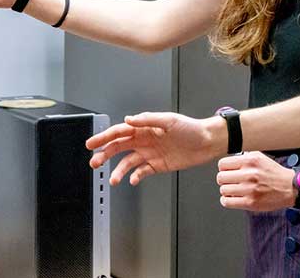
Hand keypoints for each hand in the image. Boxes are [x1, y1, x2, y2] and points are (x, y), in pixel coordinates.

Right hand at [87, 112, 221, 185]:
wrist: (208, 142)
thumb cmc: (191, 128)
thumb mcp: (169, 120)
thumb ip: (148, 120)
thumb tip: (129, 120)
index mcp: (145, 127)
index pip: (119, 132)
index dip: (104, 137)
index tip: (91, 144)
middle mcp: (145, 140)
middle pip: (119, 148)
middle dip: (104, 155)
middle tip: (94, 163)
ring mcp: (150, 153)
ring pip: (128, 162)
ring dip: (119, 171)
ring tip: (113, 179)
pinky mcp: (158, 165)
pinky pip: (142, 171)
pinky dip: (135, 176)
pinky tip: (132, 180)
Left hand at [216, 152, 297, 211]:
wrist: (290, 188)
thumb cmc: (275, 173)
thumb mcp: (261, 158)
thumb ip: (244, 157)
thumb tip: (229, 160)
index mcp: (251, 161)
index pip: (223, 164)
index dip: (224, 168)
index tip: (227, 171)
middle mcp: (250, 174)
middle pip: (220, 178)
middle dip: (224, 180)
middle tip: (230, 181)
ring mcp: (250, 189)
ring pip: (223, 190)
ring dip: (227, 191)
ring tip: (234, 190)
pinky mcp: (250, 203)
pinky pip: (227, 202)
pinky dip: (227, 200)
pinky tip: (233, 198)